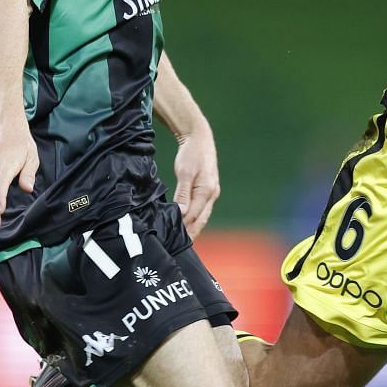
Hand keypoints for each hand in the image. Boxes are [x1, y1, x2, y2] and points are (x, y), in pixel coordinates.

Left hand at [171, 122, 220, 238]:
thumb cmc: (191, 153)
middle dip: (191, 233)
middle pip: (201, 220)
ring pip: (202, 216)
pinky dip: (194, 219)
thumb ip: (183, 193)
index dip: (184, 228)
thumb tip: (182, 213)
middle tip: (178, 248)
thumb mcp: (184, 172)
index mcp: (207, 191)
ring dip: (193, 228)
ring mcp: (212, 193)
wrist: (199, 138)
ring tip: (182, 241)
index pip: (194, 216)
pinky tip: (186, 225)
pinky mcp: (208, 190)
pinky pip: (202, 209)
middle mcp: (212, 194)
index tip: (174, 240)